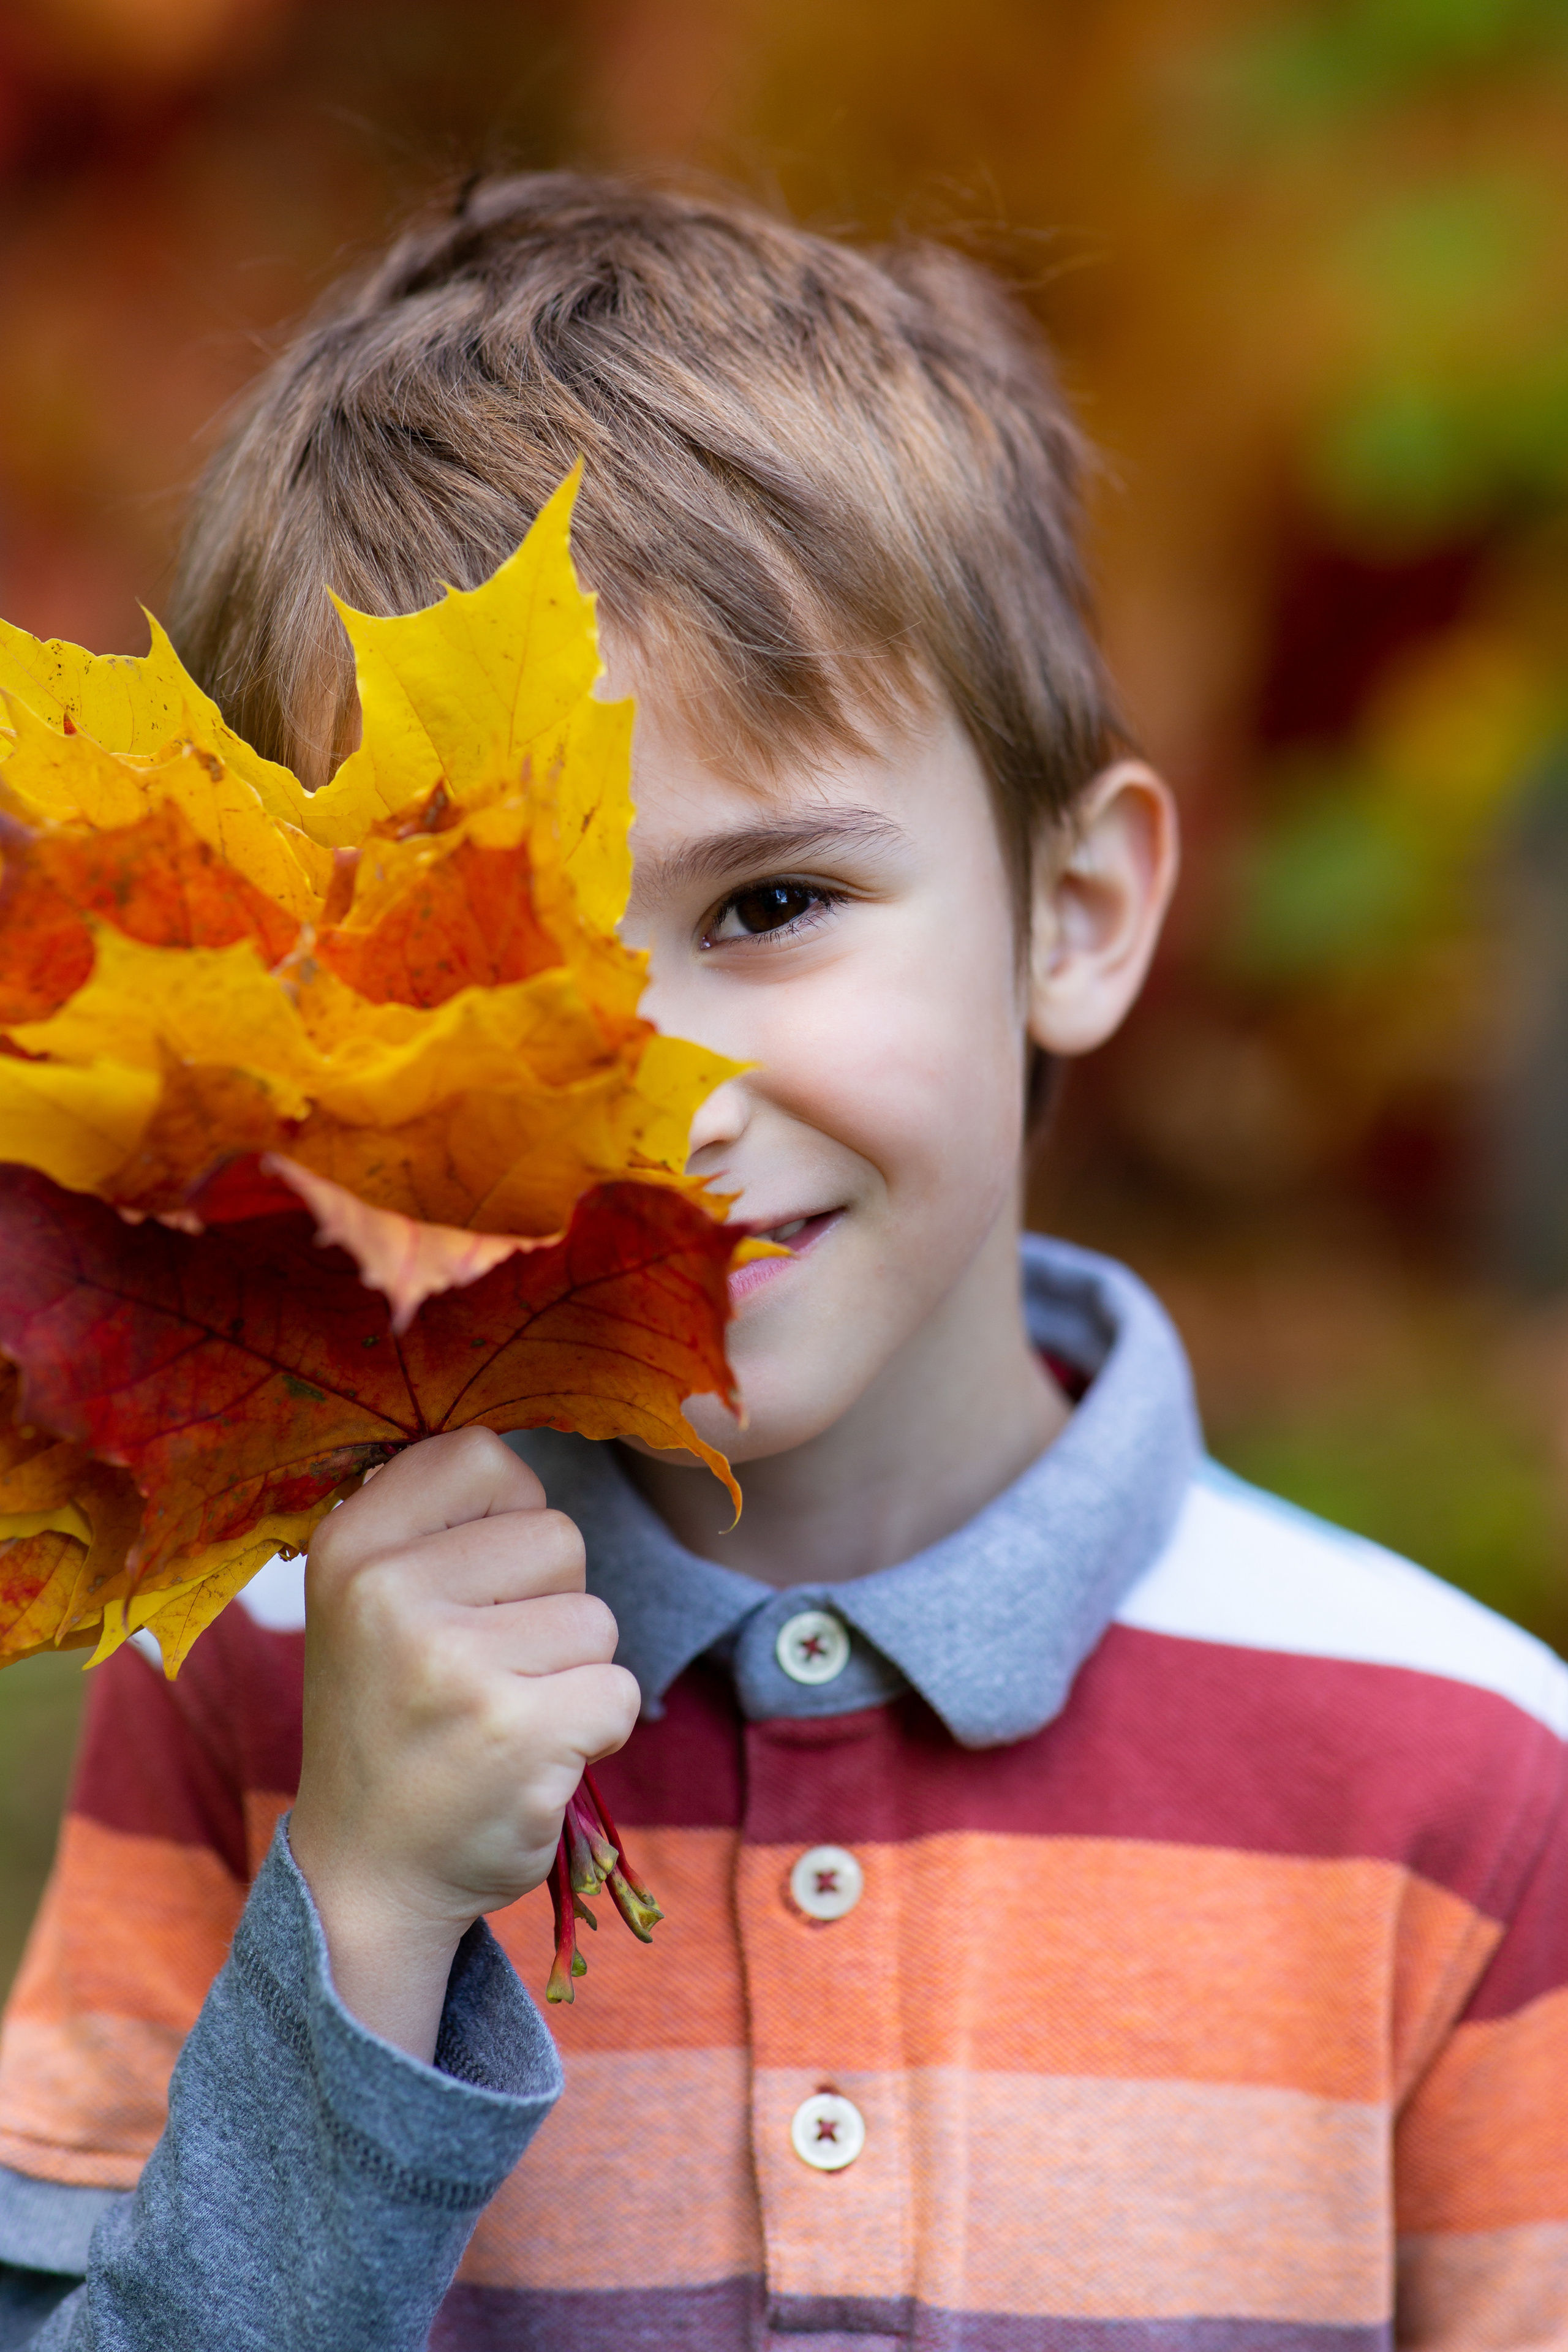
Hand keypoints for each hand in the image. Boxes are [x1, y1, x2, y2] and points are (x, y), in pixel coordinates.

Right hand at [287, 1428, 638, 2059]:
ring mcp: (453, 1664)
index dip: (507, 1516)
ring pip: (596, 1618)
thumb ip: (432, 1523)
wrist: (366, 1878)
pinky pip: (619, 1692)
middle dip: (548, 1603)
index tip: (472, 1582)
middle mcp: (390, 1593)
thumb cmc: (392, 1720)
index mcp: (350, 1545)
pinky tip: (529, 1761)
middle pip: (559, 1534)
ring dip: (573, 1673)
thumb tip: (514, 1449)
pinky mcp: (517, 1733)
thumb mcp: (369, 1603)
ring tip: (501, 1718)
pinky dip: (594, 1731)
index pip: (483, 1455)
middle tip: (483, 1671)